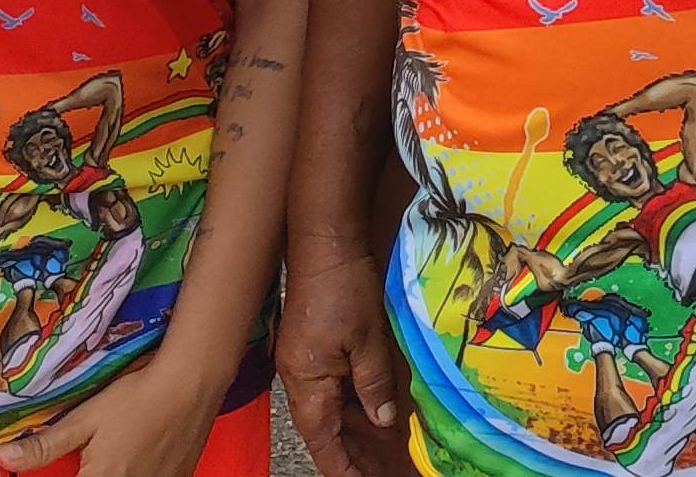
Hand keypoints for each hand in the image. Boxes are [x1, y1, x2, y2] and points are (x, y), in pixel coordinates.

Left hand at [0, 348, 226, 474]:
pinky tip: (137, 461)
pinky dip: (139, 474)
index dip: (62, 476)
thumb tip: (3, 458)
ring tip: (114, 457)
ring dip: (114, 473)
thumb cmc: (136, 398)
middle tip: (91, 459)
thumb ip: (45, 445)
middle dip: (89, 473)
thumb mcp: (86, 418)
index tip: (73, 466)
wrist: (191, 384)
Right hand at [276, 247, 412, 476]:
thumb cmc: (342, 286)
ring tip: (392, 453)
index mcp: (307, 384)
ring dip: (361, 433)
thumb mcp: (367, 339)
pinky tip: (383, 415)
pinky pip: (338, 388)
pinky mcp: (318, 348)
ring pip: (336, 411)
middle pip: (330, 431)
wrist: (326, 241)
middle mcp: (303, 380)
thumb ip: (375, 383)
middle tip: (393, 470)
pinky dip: (359, 404)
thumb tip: (384, 421)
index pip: (324, 443)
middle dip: (359, 456)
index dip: (345, 468)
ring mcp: (308, 364)